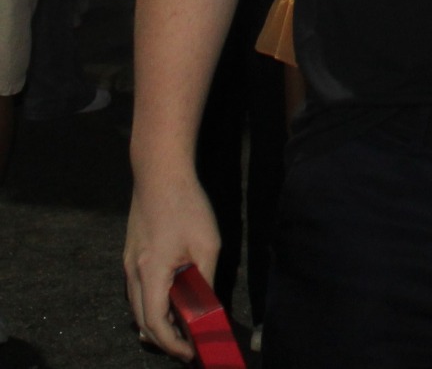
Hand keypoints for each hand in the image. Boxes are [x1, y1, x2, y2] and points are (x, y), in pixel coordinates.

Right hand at [124, 171, 220, 360]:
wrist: (159, 174)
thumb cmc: (187, 206)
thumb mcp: (206, 245)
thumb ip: (205, 281)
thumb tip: (209, 309)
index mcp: (150, 274)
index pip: (155, 324)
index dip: (173, 344)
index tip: (192, 352)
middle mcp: (132, 274)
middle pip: (142, 321)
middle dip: (165, 340)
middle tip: (190, 346)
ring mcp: (128, 265)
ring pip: (138, 307)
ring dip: (157, 324)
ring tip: (184, 329)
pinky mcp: (131, 256)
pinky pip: (138, 292)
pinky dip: (153, 305)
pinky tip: (172, 302)